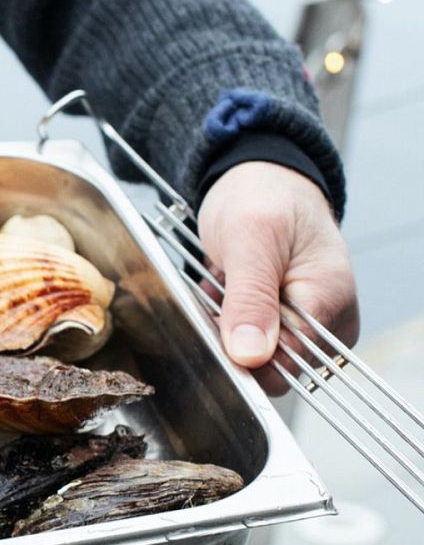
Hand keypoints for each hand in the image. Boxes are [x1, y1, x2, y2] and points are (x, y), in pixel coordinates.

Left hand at [198, 161, 358, 395]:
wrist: (261, 180)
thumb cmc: (263, 198)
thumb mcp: (249, 241)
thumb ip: (250, 298)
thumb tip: (250, 355)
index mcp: (329, 301)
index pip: (287, 363)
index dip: (243, 353)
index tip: (215, 319)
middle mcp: (328, 320)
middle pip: (268, 364)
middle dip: (230, 333)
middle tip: (219, 289)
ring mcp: (308, 322)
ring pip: (251, 353)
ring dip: (224, 322)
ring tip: (224, 281)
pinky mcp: (286, 321)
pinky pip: (246, 338)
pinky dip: (225, 317)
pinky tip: (224, 288)